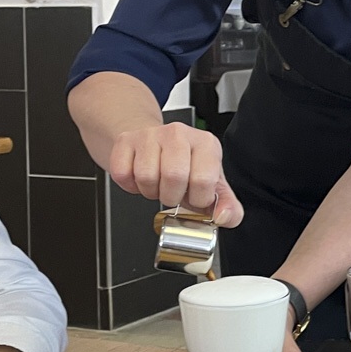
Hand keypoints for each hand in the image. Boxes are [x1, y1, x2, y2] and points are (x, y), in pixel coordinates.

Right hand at [109, 121, 242, 226]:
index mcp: (206, 144)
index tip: (194, 196)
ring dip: (150, 191)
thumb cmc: (186, 167)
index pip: (203, 180)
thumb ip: (228, 207)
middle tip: (173, 192)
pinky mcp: (126, 140)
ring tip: (158, 183)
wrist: (155, 144)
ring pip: (146, 176)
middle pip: (173, 177)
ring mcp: (151, 134)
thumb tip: (225, 217)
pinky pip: (123, 173)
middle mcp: (179, 134)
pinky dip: (130, 185)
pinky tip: (141, 178)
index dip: (196, 199)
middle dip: (171, 196)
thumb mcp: (213, 186)